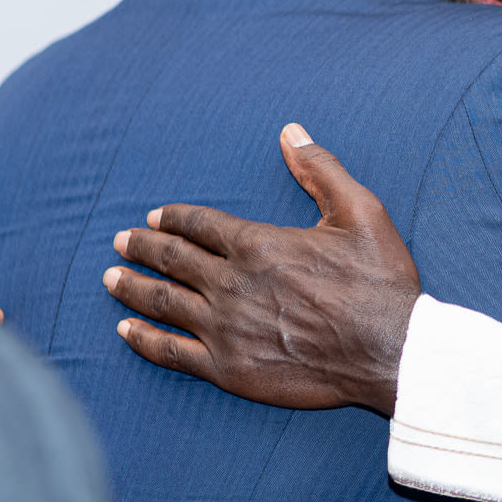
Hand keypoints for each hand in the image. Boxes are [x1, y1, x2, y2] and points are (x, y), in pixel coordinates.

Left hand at [105, 123, 420, 414]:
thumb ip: (321, 170)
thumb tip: (291, 132)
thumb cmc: (379, 281)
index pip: (200, 224)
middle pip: (172, 260)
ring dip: (132, 287)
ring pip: (163, 302)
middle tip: (120, 241)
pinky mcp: (229, 369)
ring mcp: (226, 328)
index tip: (154, 216)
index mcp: (258, 244)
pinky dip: (144, 338)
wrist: (391, 350)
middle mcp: (232, 283)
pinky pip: (173, 351)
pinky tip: (126, 329)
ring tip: (111, 277)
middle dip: (142, 247)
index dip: (173, 218)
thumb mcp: (360, 211)